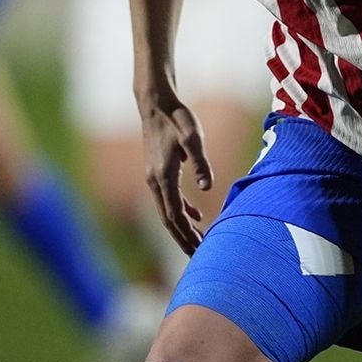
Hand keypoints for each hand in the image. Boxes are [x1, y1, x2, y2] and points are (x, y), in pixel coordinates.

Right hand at [139, 91, 212, 253]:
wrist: (155, 104)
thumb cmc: (177, 117)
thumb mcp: (193, 137)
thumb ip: (201, 162)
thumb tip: (207, 189)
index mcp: (163, 176)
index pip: (174, 215)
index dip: (187, 234)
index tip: (200, 249)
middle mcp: (154, 181)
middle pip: (168, 219)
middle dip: (182, 239)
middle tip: (198, 258)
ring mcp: (153, 178)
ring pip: (167, 212)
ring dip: (181, 229)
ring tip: (198, 244)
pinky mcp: (157, 172)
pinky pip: (168, 199)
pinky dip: (181, 211)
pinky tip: (195, 216)